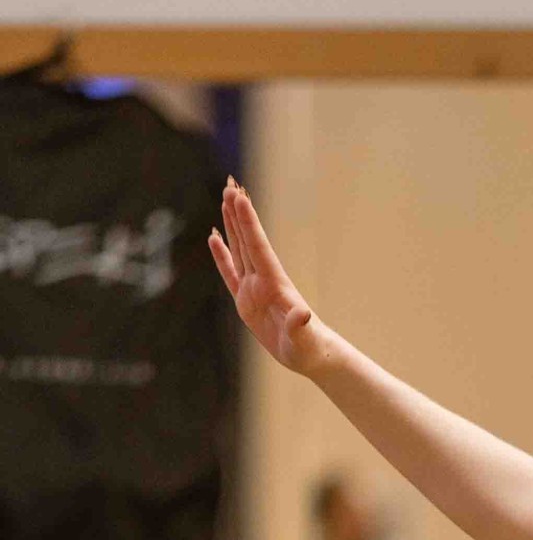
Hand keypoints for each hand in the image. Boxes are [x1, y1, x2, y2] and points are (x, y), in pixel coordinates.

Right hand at [208, 178, 330, 375]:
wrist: (311, 355)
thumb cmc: (309, 348)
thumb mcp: (303, 338)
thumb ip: (300, 325)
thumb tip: (302, 314)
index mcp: (274, 284)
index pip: (258, 247)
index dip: (247, 222)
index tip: (239, 197)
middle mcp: (263, 280)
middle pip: (247, 239)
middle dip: (239, 212)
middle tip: (230, 183)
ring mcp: (253, 288)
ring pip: (239, 249)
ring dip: (232, 225)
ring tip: (225, 199)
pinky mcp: (245, 300)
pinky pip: (230, 272)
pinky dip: (221, 255)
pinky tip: (215, 238)